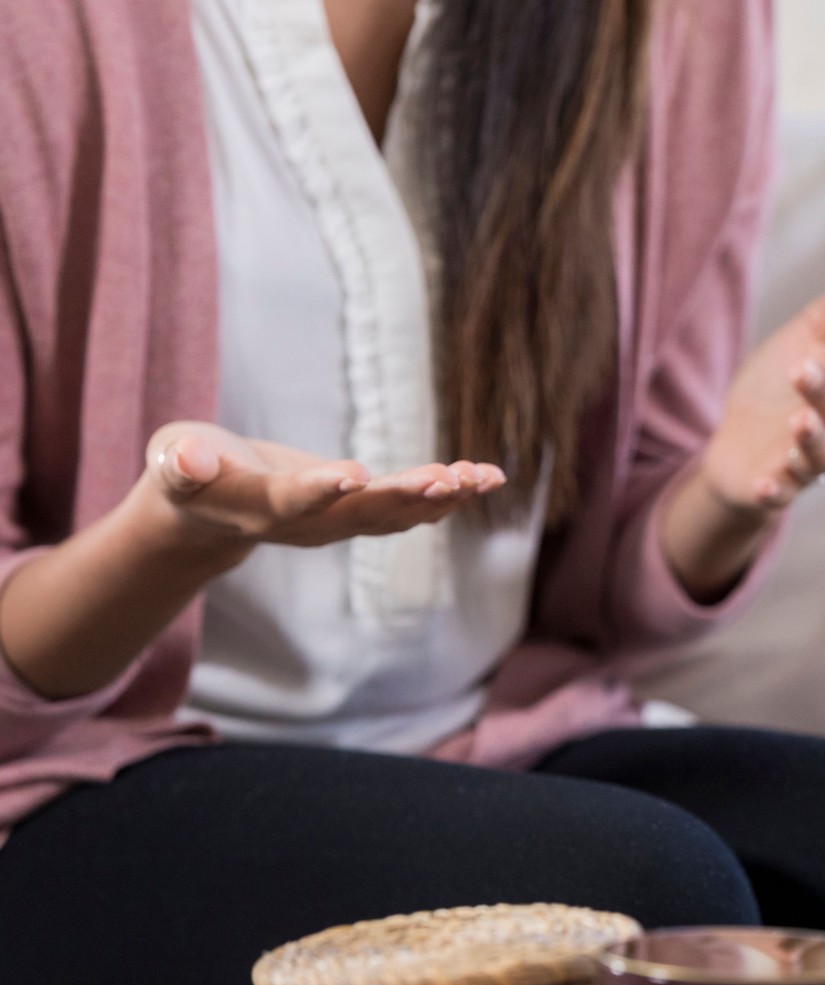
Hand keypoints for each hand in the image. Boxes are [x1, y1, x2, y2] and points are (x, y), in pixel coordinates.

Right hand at [135, 421, 503, 554]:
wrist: (209, 508)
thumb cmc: (190, 474)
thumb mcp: (174, 460)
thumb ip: (182, 464)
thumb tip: (189, 459)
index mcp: (258, 508)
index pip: (292, 501)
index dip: (320, 490)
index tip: (353, 475)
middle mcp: (306, 525)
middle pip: (359, 514)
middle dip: (403, 496)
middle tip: (445, 480)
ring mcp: (338, 523)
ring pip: (396, 515)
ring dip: (442, 499)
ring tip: (482, 478)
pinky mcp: (362, 511)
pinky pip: (413, 507)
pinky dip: (452, 494)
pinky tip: (490, 477)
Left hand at [693, 235, 824, 512]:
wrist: (739, 442)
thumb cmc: (784, 381)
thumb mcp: (810, 332)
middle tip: (802, 369)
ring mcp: (808, 459)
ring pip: (822, 453)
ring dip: (813, 440)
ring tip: (798, 422)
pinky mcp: (776, 486)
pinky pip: (783, 493)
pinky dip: (777, 489)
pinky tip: (767, 482)